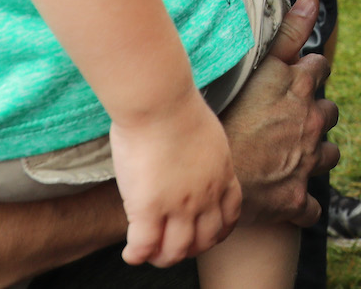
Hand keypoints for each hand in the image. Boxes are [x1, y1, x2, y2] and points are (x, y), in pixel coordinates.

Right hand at [107, 89, 240, 266]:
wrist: (160, 102)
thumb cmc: (176, 107)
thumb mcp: (208, 135)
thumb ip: (204, 157)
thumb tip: (190, 161)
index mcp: (222, 174)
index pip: (230, 215)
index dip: (218, 231)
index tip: (206, 235)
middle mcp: (205, 195)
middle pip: (205, 239)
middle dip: (191, 249)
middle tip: (174, 248)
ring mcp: (178, 205)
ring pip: (176, 250)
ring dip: (163, 257)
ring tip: (151, 253)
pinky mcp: (148, 208)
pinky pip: (144, 246)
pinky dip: (137, 255)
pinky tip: (131, 252)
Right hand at [221, 0, 339, 226]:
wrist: (211, 173)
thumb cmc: (225, 118)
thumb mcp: (258, 68)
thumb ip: (288, 33)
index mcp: (300, 91)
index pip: (320, 69)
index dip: (310, 71)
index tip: (299, 75)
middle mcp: (312, 124)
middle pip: (330, 112)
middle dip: (317, 114)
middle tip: (293, 120)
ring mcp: (308, 162)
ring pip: (329, 156)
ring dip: (316, 155)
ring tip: (293, 157)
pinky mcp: (297, 197)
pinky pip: (311, 206)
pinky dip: (303, 204)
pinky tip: (289, 201)